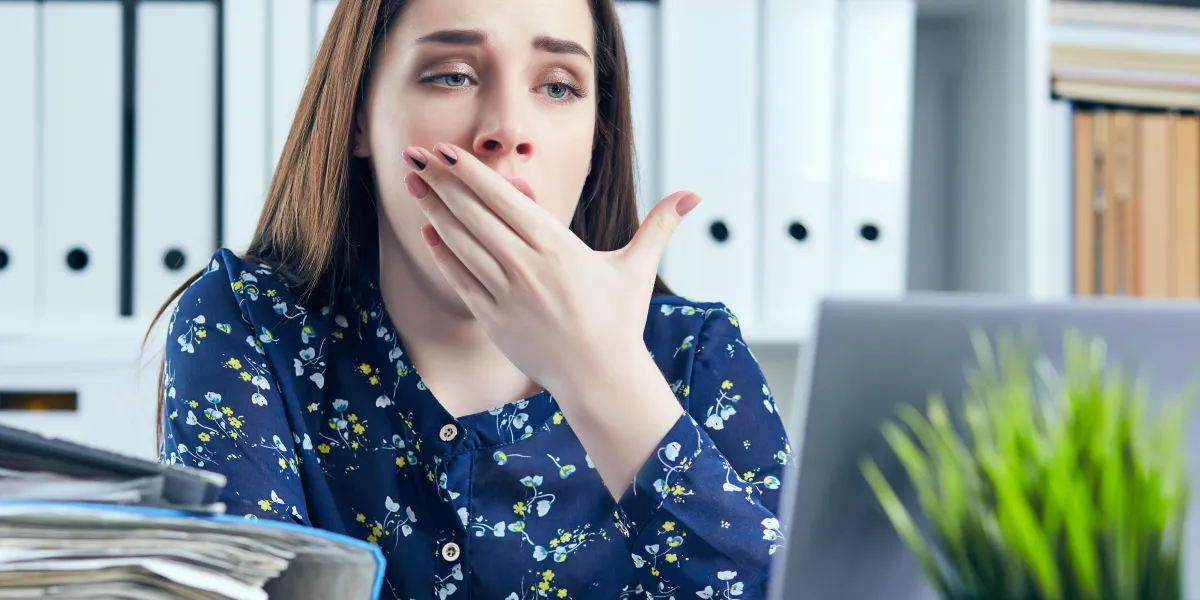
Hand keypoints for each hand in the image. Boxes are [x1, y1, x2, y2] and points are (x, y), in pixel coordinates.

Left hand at [401, 142, 700, 398]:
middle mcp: (527, 267)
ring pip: (461, 243)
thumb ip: (659, 226)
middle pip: (475, 214)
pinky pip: (460, 280)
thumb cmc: (619, 322)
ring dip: (435, 210)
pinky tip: (430, 232)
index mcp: (558, 247)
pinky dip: (443, 254)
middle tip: (416, 156)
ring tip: (415, 185)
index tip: (447, 151)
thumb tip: (694, 196)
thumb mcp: (637, 269)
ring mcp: (506, 294)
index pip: (505, 199)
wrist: (601, 378)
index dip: (472, 173)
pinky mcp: (493, 320)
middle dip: (442, 181)